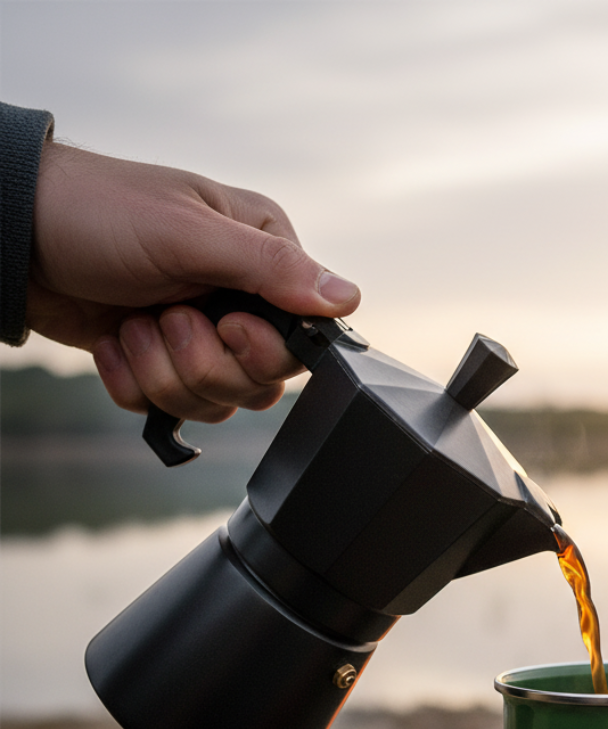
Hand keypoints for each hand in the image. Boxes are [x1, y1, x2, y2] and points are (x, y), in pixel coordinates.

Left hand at [29, 141, 360, 421]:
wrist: (14, 237)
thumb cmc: (98, 213)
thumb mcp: (188, 234)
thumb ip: (271, 270)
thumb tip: (347, 299)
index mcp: (264, 257)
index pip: (302, 337)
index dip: (261, 347)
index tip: (221, 321)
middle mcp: (241, 299)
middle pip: (262, 381)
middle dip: (204, 363)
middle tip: (167, 318)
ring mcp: (201, 335)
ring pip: (217, 402)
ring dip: (163, 372)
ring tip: (132, 325)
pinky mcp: (163, 362)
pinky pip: (170, 408)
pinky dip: (133, 383)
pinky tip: (115, 340)